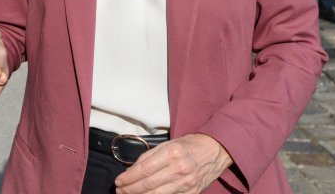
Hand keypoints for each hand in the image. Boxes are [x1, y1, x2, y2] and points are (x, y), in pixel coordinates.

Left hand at [113, 134, 232, 193]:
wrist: (215, 151)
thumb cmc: (189, 145)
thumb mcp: (168, 144)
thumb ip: (150, 157)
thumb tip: (132, 170)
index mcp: (172, 153)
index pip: (144, 169)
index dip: (129, 177)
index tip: (119, 181)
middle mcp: (179, 169)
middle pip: (149, 184)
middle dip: (130, 189)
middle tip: (120, 190)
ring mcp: (187, 183)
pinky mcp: (193, 193)